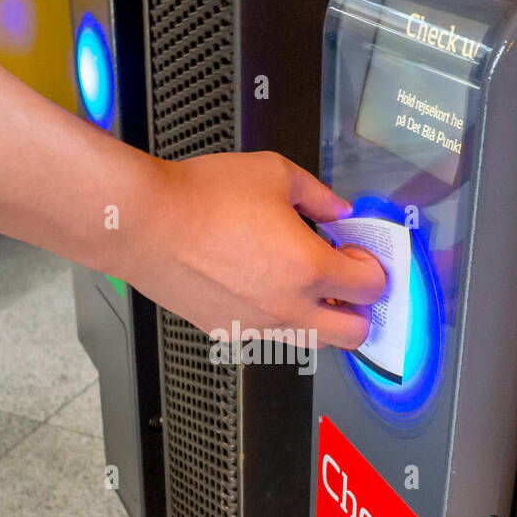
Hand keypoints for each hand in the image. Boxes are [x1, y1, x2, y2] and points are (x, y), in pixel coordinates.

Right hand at [121, 151, 386, 348]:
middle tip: (345, 282)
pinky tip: (262, 285)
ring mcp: (257, 326)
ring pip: (312, 342)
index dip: (372, 267)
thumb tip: (338, 209)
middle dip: (359, 309)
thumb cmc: (200, 198)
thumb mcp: (274, 174)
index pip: (371, 288)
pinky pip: (269, 336)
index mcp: (308, 268)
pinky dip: (278, 319)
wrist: (144, 223)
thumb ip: (318, 195)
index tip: (358, 253)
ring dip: (320, 319)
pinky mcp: (227, 331)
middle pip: (353, 334)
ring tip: (304, 284)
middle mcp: (288, 308)